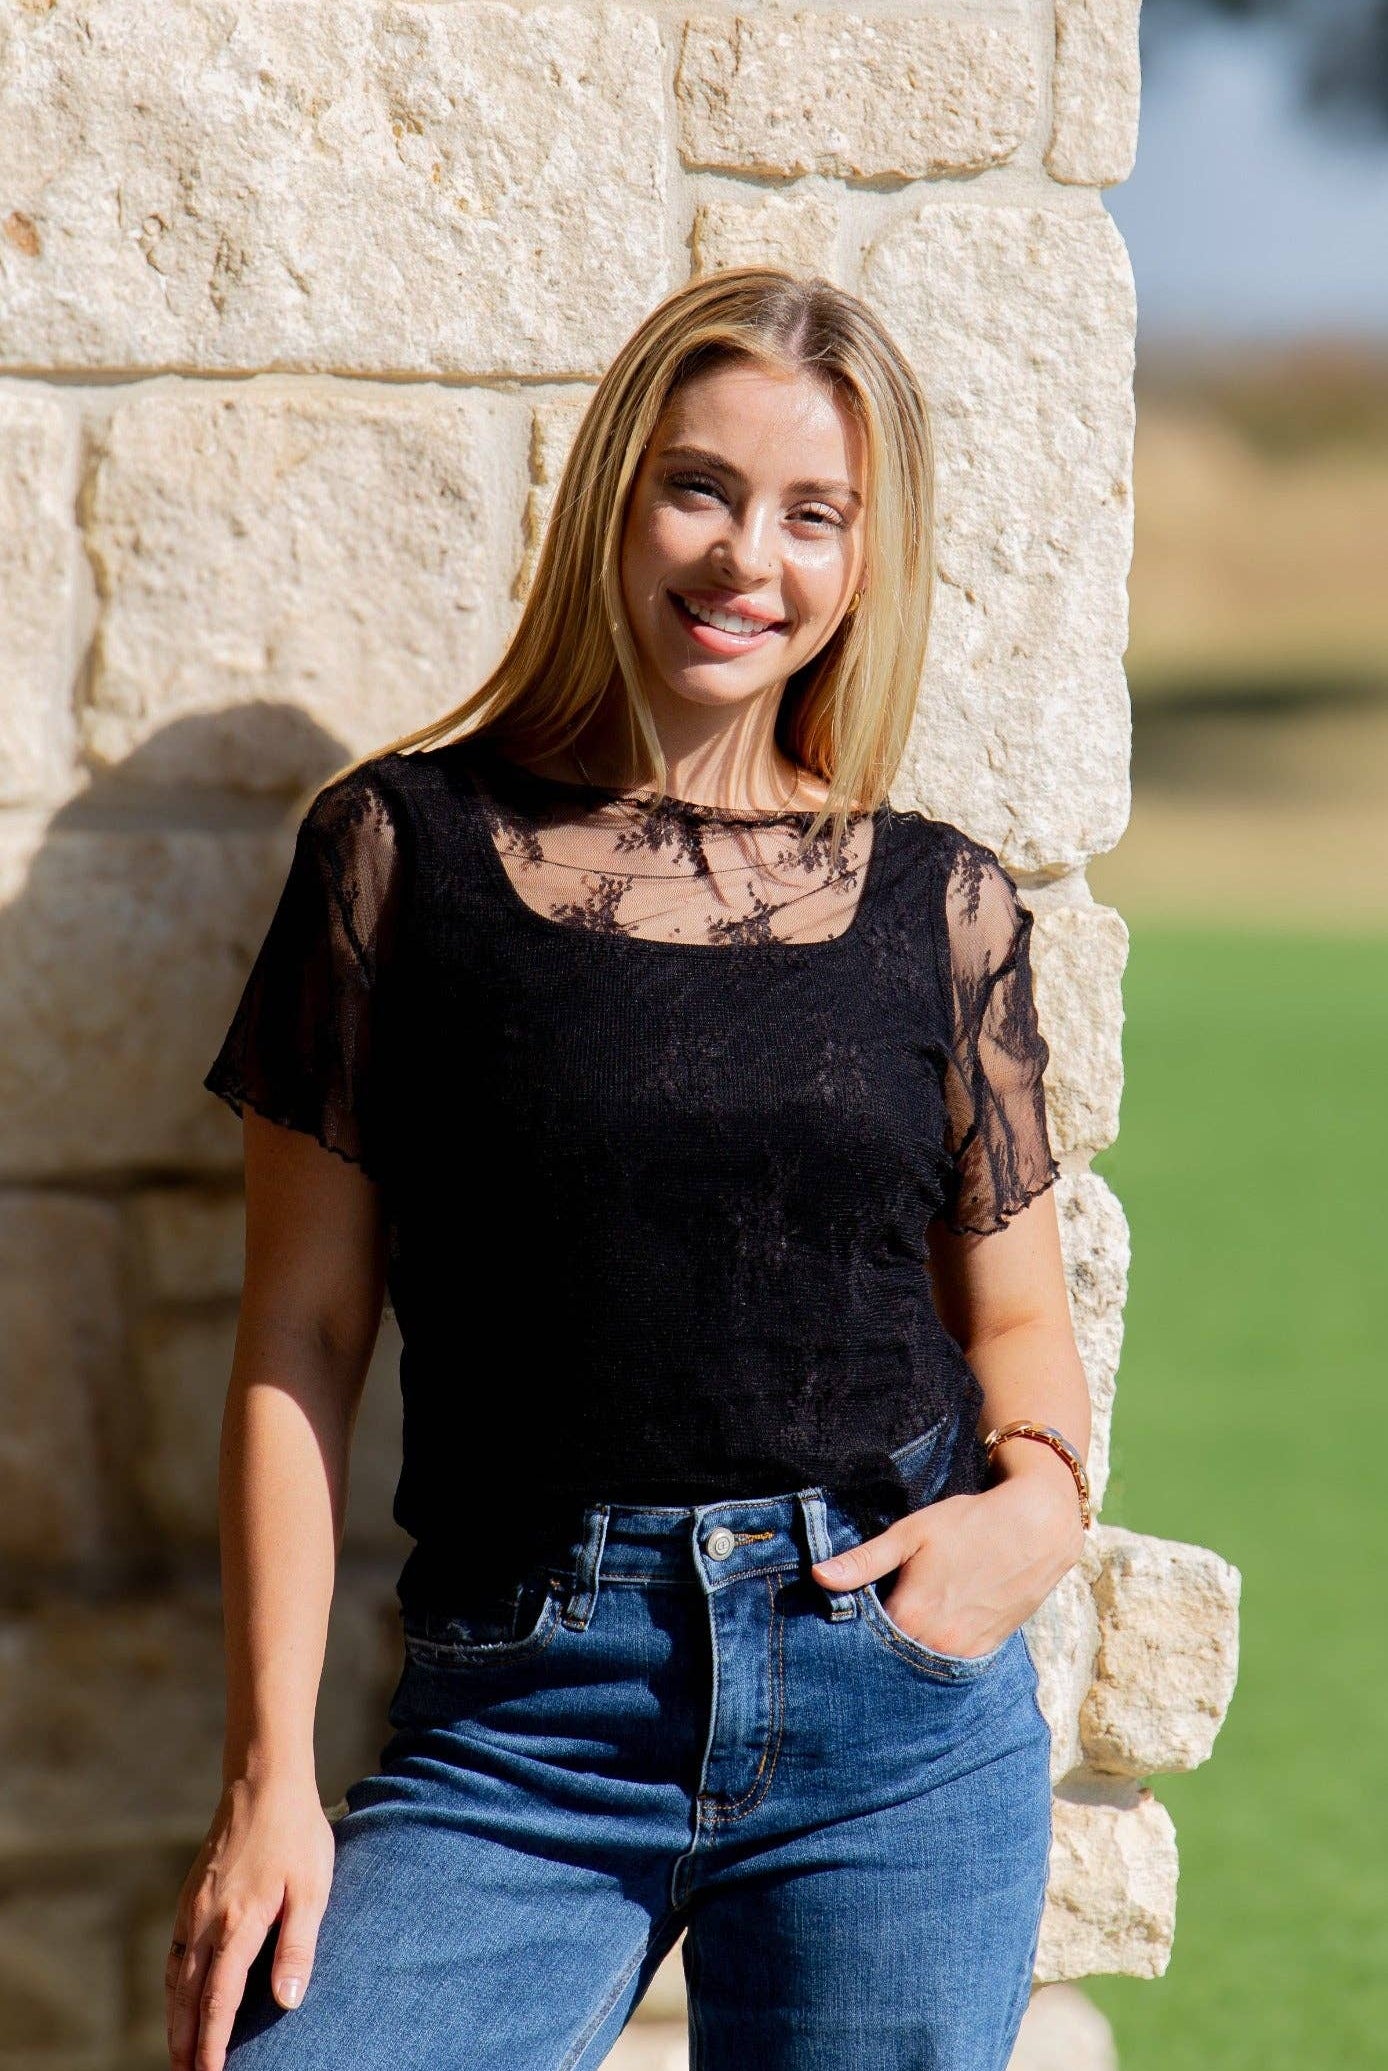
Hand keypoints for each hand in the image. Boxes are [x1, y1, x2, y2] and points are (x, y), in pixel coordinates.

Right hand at [166, 1774, 334, 2070]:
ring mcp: (194, 1906)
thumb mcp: (312, 1889)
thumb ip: (298, 1947)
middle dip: (185, 2041)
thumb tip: (288, 2003)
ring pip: (176, 1976)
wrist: (263, 1781)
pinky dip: (173, 1982)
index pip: (219, 2000)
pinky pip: (175, 1950)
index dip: (213, 2042)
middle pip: (188, 1996)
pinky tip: (178, 1993)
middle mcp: (206, 1921)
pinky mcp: (192, 1892)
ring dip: (175, 2017)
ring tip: (178, 2049)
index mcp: (238, 1925)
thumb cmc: (296, 1834)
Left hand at [810, 1467, 1085, 1658]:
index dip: (848, 1628)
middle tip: (869, 1621)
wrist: (1036, 1528)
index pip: (862, 1639)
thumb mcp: (911, 1533)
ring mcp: (963, 1653)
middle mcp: (936, 1645)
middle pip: (890, 1657)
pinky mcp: (985, 1652)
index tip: (837, 1617)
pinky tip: (926, 1634)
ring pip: (919, 1664)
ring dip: (905, 1652)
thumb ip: (864, 1560)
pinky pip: (947, 1664)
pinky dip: (932, 1654)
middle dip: (875, 1645)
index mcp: (911, 1616)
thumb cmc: (969, 1524)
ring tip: (896, 1628)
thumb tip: (818, 1576)